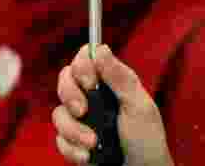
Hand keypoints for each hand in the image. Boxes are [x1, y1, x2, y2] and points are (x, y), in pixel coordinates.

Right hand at [53, 44, 172, 165]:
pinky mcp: (73, 142)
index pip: (85, 59)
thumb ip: (120, 77)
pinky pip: (58, 140)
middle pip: (65, 81)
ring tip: (93, 142)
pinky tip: (88, 156)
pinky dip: (72, 149)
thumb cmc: (146, 139)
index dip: (82, 65)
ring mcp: (82, 120)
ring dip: (73, 130)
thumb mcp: (138, 105)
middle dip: (70, 95)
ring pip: (58, 113)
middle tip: (83, 110)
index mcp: (111, 83)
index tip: (91, 82)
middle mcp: (93, 98)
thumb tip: (100, 49)